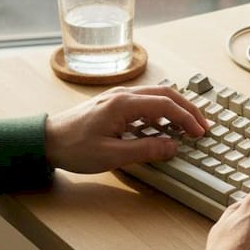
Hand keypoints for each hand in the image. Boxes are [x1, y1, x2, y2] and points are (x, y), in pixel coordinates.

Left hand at [45, 85, 207, 173]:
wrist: (46, 140)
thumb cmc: (73, 148)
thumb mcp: (111, 155)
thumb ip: (145, 149)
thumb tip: (172, 146)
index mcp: (123, 104)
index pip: (166, 104)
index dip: (187, 118)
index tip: (200, 132)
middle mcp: (123, 94)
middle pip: (166, 93)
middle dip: (188, 108)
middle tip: (203, 125)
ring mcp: (118, 97)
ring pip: (156, 94)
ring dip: (176, 107)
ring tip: (189, 124)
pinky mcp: (113, 103)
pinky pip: (145, 101)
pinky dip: (162, 109)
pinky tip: (164, 124)